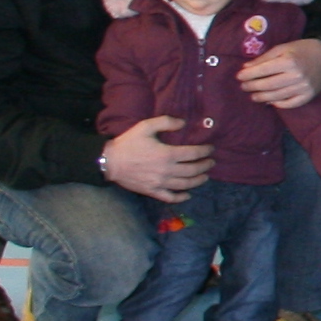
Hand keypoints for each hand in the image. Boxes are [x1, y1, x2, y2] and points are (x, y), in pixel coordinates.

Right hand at [100, 116, 214, 198]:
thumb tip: (183, 123)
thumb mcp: (146, 126)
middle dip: (205, 166)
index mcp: (167, 154)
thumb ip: (166, 122)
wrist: (109, 162)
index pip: (193, 154)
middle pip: (193, 170)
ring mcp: (160, 183)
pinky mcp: (152, 191)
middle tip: (211, 163)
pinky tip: (188, 195)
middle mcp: (167, 171)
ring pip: (185, 185)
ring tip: (205, 177)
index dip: (205, 151)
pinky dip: (181, 197)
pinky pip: (170, 197)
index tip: (211, 149)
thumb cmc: (128, 143)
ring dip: (198, 181)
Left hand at [236, 37, 320, 109]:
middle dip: (253, 86)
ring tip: (253, 96)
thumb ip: (264, 58)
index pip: (264, 70)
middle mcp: (297, 75)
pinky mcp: (308, 95)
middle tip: (243, 87)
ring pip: (278, 96)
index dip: (249, 74)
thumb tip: (245, 68)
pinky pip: (291, 104)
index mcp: (289, 61)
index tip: (238, 76)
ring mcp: (303, 87)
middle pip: (269, 85)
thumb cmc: (300, 50)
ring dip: (262, 97)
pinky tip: (270, 101)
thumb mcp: (282, 48)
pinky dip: (279, 104)